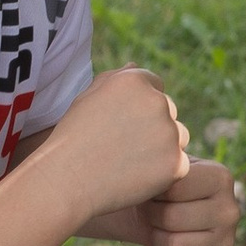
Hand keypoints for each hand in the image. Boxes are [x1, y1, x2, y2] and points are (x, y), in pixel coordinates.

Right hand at [39, 68, 189, 219]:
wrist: (66, 180)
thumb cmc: (72, 138)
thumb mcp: (87, 98)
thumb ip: (114, 79)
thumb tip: (135, 65)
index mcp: (135, 81)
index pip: (155, 85)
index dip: (139, 107)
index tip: (123, 125)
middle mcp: (157, 101)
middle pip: (169, 111)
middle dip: (153, 126)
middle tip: (121, 147)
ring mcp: (170, 133)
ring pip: (179, 137)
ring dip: (163, 148)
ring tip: (128, 161)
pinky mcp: (176, 163)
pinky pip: (179, 164)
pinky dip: (164, 173)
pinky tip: (135, 177)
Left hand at [140, 157, 238, 245]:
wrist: (153, 210)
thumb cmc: (153, 183)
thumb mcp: (159, 162)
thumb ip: (162, 157)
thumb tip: (165, 144)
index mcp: (221, 176)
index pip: (174, 189)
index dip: (152, 191)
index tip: (152, 186)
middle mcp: (232, 208)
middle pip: (173, 220)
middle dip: (152, 217)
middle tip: (152, 211)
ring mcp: (229, 240)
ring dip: (157, 241)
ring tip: (158, 229)